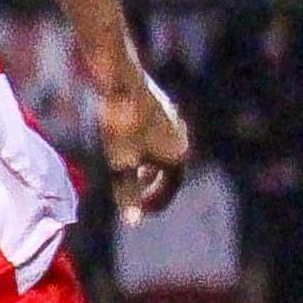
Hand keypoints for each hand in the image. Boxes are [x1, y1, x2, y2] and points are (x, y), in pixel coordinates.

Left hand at [97, 72, 190, 216]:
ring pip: (165, 149)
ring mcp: (174, 118)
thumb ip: (128, 193)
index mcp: (178, 155)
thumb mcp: (120, 164)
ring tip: (135, 168)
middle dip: (155, 183)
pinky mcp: (161, 104)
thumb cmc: (121, 125)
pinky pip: (159, 133)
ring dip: (152, 164)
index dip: (156, 201)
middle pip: (171, 168)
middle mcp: (182, 137)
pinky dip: (149, 145)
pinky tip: (130, 140)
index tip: (143, 210)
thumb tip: (133, 223)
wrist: (121, 80)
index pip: (171, 186)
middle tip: (138, 192)